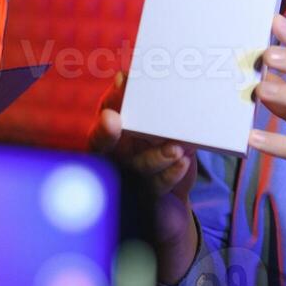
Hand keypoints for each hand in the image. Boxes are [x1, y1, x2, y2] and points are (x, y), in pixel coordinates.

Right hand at [87, 71, 199, 283]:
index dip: (108, 101)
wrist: (174, 203)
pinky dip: (171, 174)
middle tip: (112, 118)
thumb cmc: (164, 156)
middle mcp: (115, 157)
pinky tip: (183, 164)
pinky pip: (156, 186)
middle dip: (106, 131)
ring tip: (175, 149)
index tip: (118, 83)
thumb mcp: (165, 131)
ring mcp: (128, 178)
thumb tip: (164, 82)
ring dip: (154, 156)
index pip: (104, 115)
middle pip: (102, 144)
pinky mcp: (147, 198)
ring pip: (135, 166)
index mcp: (115, 136)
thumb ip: (161, 110)